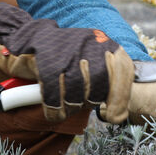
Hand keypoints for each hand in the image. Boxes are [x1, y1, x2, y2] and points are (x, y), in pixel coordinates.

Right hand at [0, 3, 133, 121]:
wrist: (33, 37)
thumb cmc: (67, 58)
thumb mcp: (93, 63)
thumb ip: (109, 85)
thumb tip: (118, 117)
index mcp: (105, 43)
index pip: (122, 73)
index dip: (119, 99)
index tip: (110, 115)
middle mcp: (90, 43)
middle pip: (99, 87)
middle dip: (88, 102)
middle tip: (79, 102)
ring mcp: (68, 52)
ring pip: (76, 95)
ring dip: (70, 107)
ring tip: (65, 105)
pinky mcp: (47, 62)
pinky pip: (55, 97)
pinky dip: (54, 110)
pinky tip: (53, 112)